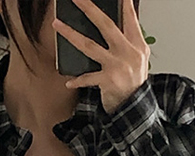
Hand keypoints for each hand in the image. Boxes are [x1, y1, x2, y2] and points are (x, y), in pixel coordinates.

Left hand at [52, 0, 149, 114]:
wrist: (135, 106)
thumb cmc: (133, 81)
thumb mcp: (138, 58)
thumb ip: (128, 40)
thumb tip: (111, 22)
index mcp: (137, 44)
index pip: (130, 18)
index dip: (124, 4)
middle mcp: (128, 52)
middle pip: (106, 25)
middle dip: (89, 9)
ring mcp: (117, 66)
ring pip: (90, 46)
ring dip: (71, 34)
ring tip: (56, 24)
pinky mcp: (108, 80)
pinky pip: (88, 78)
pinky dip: (78, 80)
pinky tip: (69, 82)